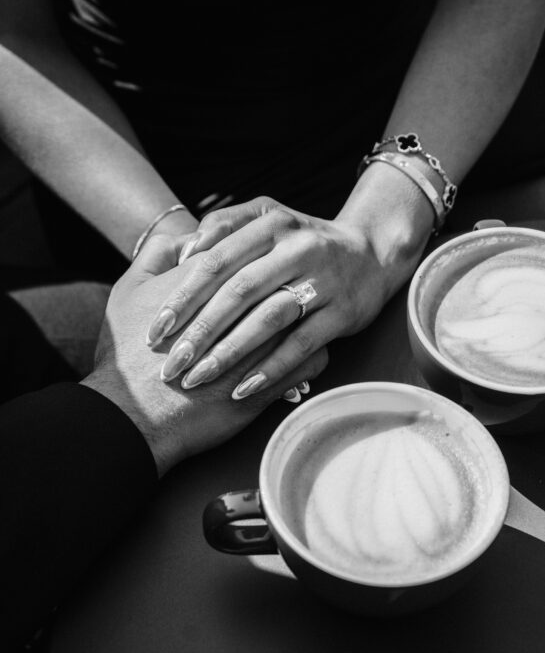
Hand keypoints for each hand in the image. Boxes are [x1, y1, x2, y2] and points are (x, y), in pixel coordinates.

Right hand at [82, 231, 327, 474]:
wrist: (132, 416)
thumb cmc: (126, 353)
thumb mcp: (129, 290)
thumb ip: (159, 252)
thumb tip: (194, 236)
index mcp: (211, 280)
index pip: (250, 252)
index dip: (259, 256)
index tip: (265, 261)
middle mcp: (242, 309)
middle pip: (283, 281)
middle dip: (292, 279)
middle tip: (299, 281)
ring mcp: (260, 346)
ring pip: (304, 318)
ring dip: (307, 316)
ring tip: (309, 315)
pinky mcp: (270, 382)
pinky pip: (311, 361)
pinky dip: (312, 356)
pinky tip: (309, 353)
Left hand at [144, 194, 423, 398]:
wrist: (372, 254)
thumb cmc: (302, 241)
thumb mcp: (267, 217)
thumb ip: (224, 224)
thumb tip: (184, 251)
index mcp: (271, 224)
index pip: (217, 261)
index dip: (182, 296)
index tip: (155, 330)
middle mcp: (297, 248)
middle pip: (238, 291)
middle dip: (199, 331)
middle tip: (170, 365)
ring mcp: (323, 280)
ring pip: (268, 319)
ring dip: (229, 352)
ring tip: (197, 379)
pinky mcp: (344, 311)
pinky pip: (302, 344)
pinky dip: (270, 368)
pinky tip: (241, 390)